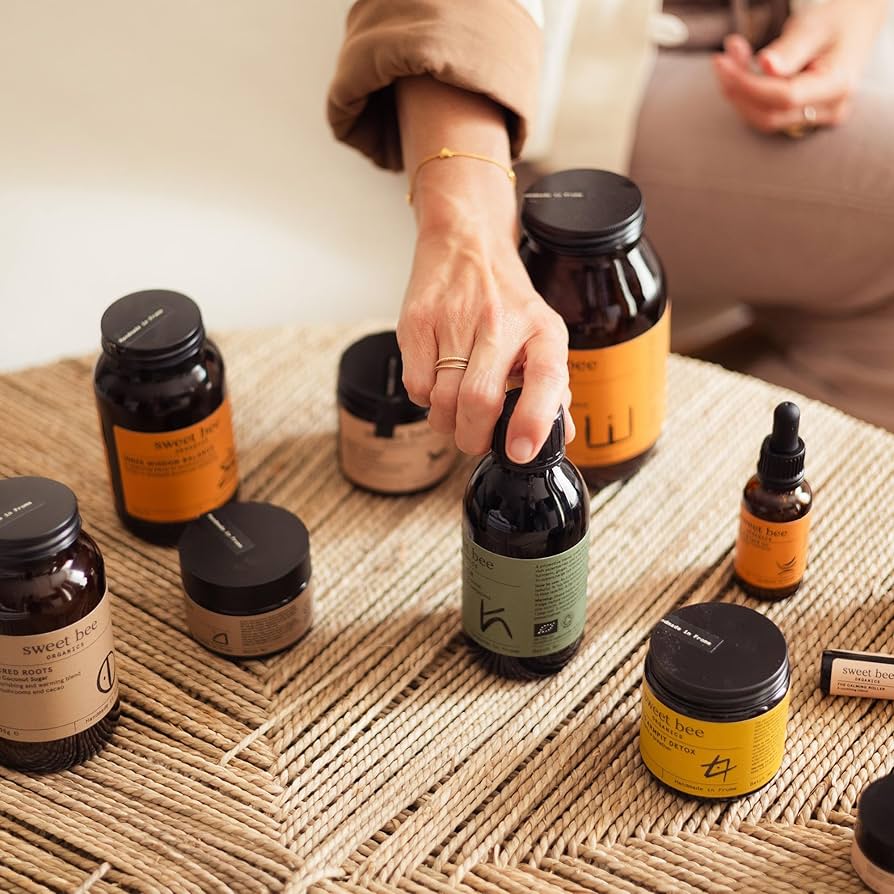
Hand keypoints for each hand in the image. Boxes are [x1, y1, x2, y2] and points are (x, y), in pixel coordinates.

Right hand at [398, 186, 572, 462]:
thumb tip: (562, 436)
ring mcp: (455, 320)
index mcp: (543, 330)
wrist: (466, 240)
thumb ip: (553, 389)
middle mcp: (502, 322)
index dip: (533, 422)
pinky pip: (416, 387)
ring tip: (454, 414)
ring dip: (446, 423)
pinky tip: (436, 384)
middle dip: (473, 438)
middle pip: (479, 400)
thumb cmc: (506, 297)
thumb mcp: (541, 336)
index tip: (519, 451)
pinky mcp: (417, 322)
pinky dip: (424, 400)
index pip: (546, 379)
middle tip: (474, 440)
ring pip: (443, 401)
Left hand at [712, 0, 886, 133]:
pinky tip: (741, 71)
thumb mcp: (814, 27)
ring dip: (738, 93)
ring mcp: (817, 118)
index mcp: (838, 85)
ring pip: (763, 118)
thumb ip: (790, 49)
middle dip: (738, 90)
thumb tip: (765, 65)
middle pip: (769, 114)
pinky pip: (767, 114)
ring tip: (731, 58)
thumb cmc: (835, 22)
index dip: (748, 84)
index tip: (721, 63)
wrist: (854, 26)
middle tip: (721, 59)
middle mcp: (830, 109)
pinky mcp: (802, 118)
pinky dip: (747, 96)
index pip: (785, 97)